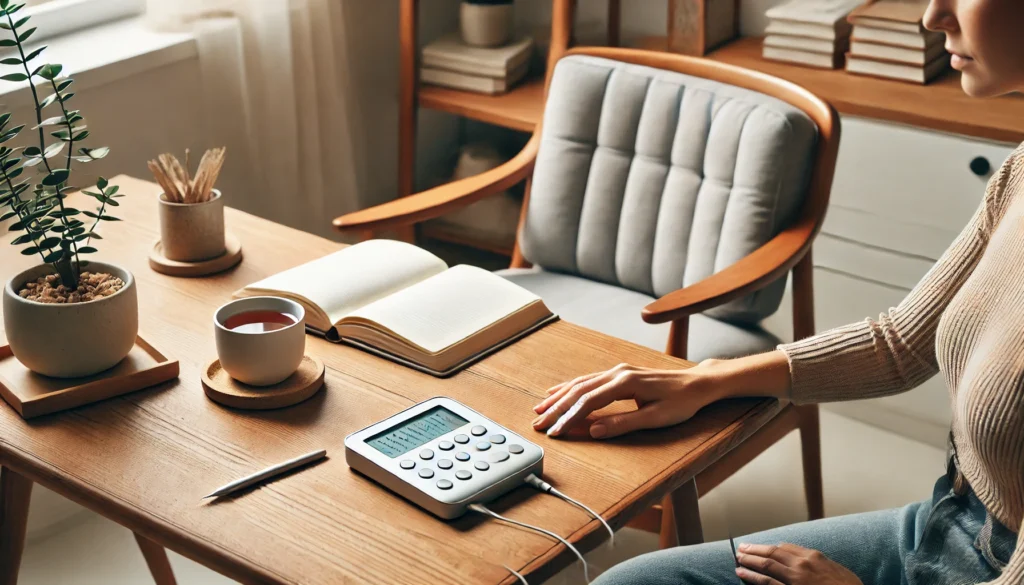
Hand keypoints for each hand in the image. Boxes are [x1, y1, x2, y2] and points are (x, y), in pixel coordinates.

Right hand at [531, 362, 723, 438]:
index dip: (569, 418)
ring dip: (559, 397)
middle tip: (538, 423)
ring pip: (581, 383)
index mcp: (625, 383)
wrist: (698, 384)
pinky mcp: (620, 374)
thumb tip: (593, 430)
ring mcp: (618, 371)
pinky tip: (559, 392)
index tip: (556, 432)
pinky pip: (588, 379)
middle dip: (556, 408)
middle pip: (579, 390)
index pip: (589, 402)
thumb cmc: (682, 403)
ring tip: (540, 409)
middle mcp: (618, 373)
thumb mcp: (655, 418)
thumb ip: (622, 424)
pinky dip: (570, 387)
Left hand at [735, 543, 862, 584]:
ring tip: (738, 559)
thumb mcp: (837, 570)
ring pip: (766, 565)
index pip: (787, 548)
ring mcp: (795, 578)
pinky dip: (753, 577)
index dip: (771, 548)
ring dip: (750, 560)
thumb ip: (821, 564)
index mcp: (814, 556)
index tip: (763, 548)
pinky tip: (742, 573)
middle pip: (773, 552)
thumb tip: (812, 561)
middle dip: (756, 550)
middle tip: (742, 548)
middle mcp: (802, 564)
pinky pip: (767, 583)